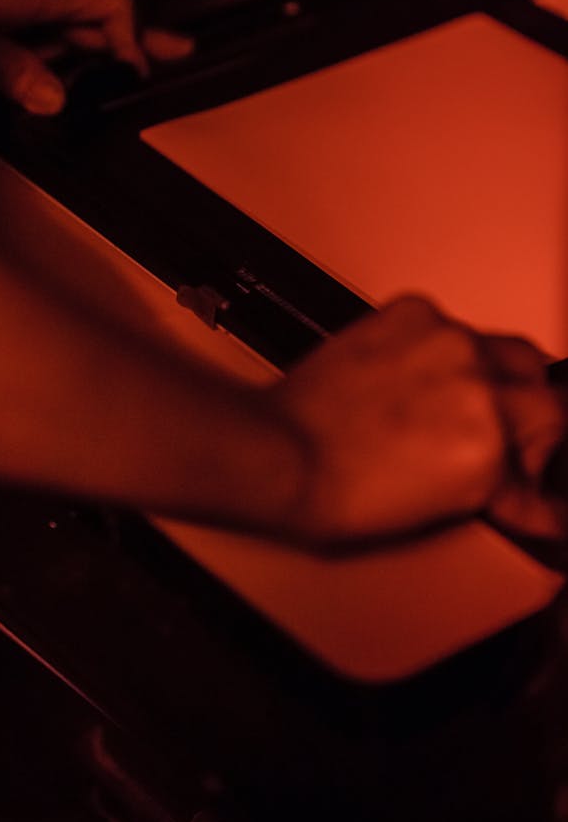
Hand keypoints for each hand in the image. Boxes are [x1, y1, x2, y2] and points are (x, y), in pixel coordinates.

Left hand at [0, 0, 190, 113]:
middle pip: (96, 12)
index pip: (114, 1)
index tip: (132, 74)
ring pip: (63, 20)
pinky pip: (32, 20)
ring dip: (89, 46)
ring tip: (119, 71)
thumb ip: (12, 72)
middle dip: (131, 37)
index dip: (133, 36)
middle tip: (177, 56)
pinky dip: (50, 43)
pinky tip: (48, 64)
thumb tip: (58, 101)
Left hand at [269, 296, 566, 545]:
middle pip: (542, 387)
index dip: (544, 459)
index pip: (557, 435)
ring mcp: (444, 341)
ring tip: (446, 405)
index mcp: (489, 442)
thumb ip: (504, 493)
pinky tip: (415, 376)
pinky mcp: (412, 314)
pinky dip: (442, 351)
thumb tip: (536, 501)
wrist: (281, 451)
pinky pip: (451, 327)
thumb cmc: (341, 487)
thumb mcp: (443, 507)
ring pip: (501, 350)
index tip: (537, 473)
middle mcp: (476, 382)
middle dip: (532, 417)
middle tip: (504, 439)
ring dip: (490, 378)